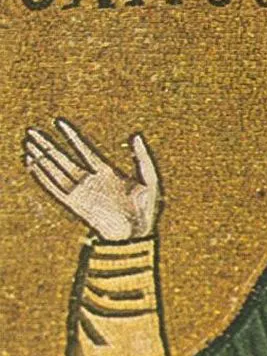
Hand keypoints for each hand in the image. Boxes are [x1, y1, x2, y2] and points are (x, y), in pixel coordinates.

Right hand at [23, 119, 160, 241]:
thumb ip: (142, 157)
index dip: (71, 135)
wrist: (137, 234)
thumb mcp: (150, 178)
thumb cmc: (146, 209)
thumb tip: (137, 135)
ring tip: (27, 144)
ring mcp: (81, 192)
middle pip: (63, 158)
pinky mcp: (75, 204)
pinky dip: (42, 177)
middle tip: (32, 131)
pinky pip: (54, 188)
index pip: (83, 149)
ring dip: (41, 157)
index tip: (59, 122)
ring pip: (55, 170)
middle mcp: (90, 180)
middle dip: (48, 144)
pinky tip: (32, 165)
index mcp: (107, 172)